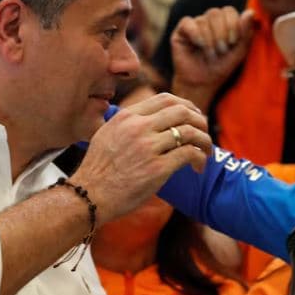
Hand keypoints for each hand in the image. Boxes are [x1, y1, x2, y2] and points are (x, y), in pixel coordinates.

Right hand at [72, 93, 210, 224]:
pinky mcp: (157, 169)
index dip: (186, 106)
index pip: (166, 99)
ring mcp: (148, 147)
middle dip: (200, 121)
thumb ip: (128, 123)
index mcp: (127, 117)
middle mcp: (138, 127)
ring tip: (206, 152)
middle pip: (183, 111)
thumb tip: (150, 118)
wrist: (89, 195)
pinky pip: (189, 154)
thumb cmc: (98, 170)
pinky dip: (199, 158)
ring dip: (204, 140)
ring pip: (190, 132)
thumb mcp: (107, 134)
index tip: (194, 117)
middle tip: (204, 134)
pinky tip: (197, 167)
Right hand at [170, 7, 254, 111]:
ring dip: (209, 40)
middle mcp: (209, 20)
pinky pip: (187, 23)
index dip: (232, 24)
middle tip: (221, 50)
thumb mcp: (239, 52)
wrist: (202, 83)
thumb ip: (246, 32)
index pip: (229, 10)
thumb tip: (250, 12)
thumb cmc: (221, 67)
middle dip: (220, 33)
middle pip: (215, 13)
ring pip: (202, 20)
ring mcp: (194, 24)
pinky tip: (199, 45)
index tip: (233, 43)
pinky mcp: (181, 31)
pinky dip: (195, 34)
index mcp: (224, 22)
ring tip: (210, 55)